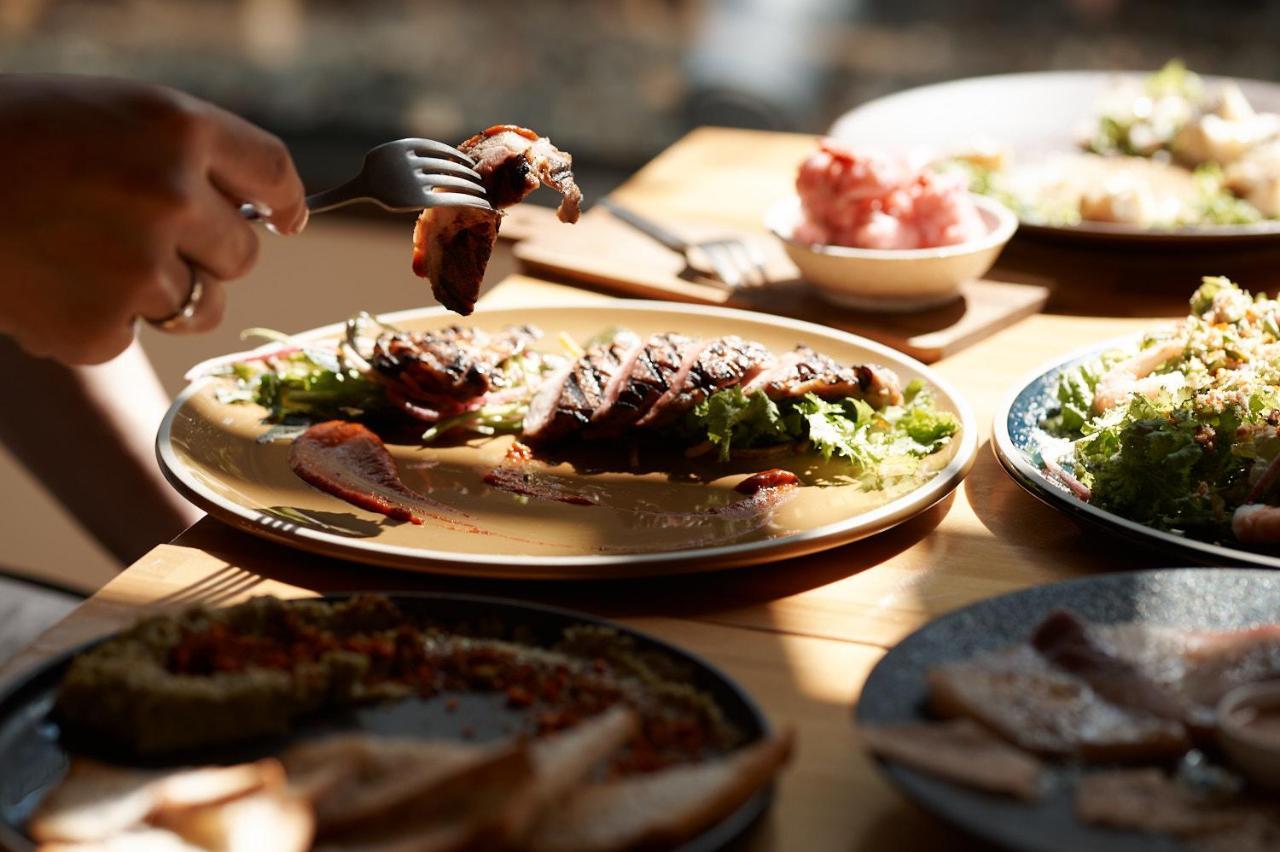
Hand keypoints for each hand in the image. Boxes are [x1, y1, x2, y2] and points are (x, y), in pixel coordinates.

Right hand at [0, 75, 307, 363]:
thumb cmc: (11, 137)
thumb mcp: (109, 114)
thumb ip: (189, 155)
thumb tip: (272, 216)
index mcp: (176, 127)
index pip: (274, 174)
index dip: (285, 203)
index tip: (285, 220)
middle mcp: (169, 194)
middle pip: (244, 252)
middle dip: (208, 249)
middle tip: (141, 232)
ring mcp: (136, 266)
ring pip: (201, 305)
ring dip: (161, 292)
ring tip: (86, 254)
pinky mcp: (98, 328)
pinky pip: (132, 336)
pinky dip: (95, 319)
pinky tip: (46, 281)